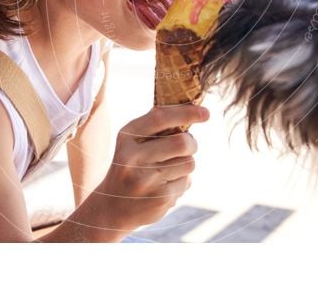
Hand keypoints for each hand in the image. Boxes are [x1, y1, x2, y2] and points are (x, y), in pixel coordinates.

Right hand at [88, 103, 208, 232]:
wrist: (112, 208)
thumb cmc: (130, 168)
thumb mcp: (132, 143)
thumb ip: (156, 127)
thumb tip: (193, 109)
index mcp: (127, 137)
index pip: (160, 117)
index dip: (187, 112)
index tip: (206, 113)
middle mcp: (133, 157)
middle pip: (183, 142)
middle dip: (191, 144)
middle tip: (186, 147)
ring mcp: (146, 179)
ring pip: (189, 163)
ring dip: (185, 165)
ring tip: (166, 172)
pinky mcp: (159, 198)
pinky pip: (186, 181)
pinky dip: (181, 183)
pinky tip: (163, 188)